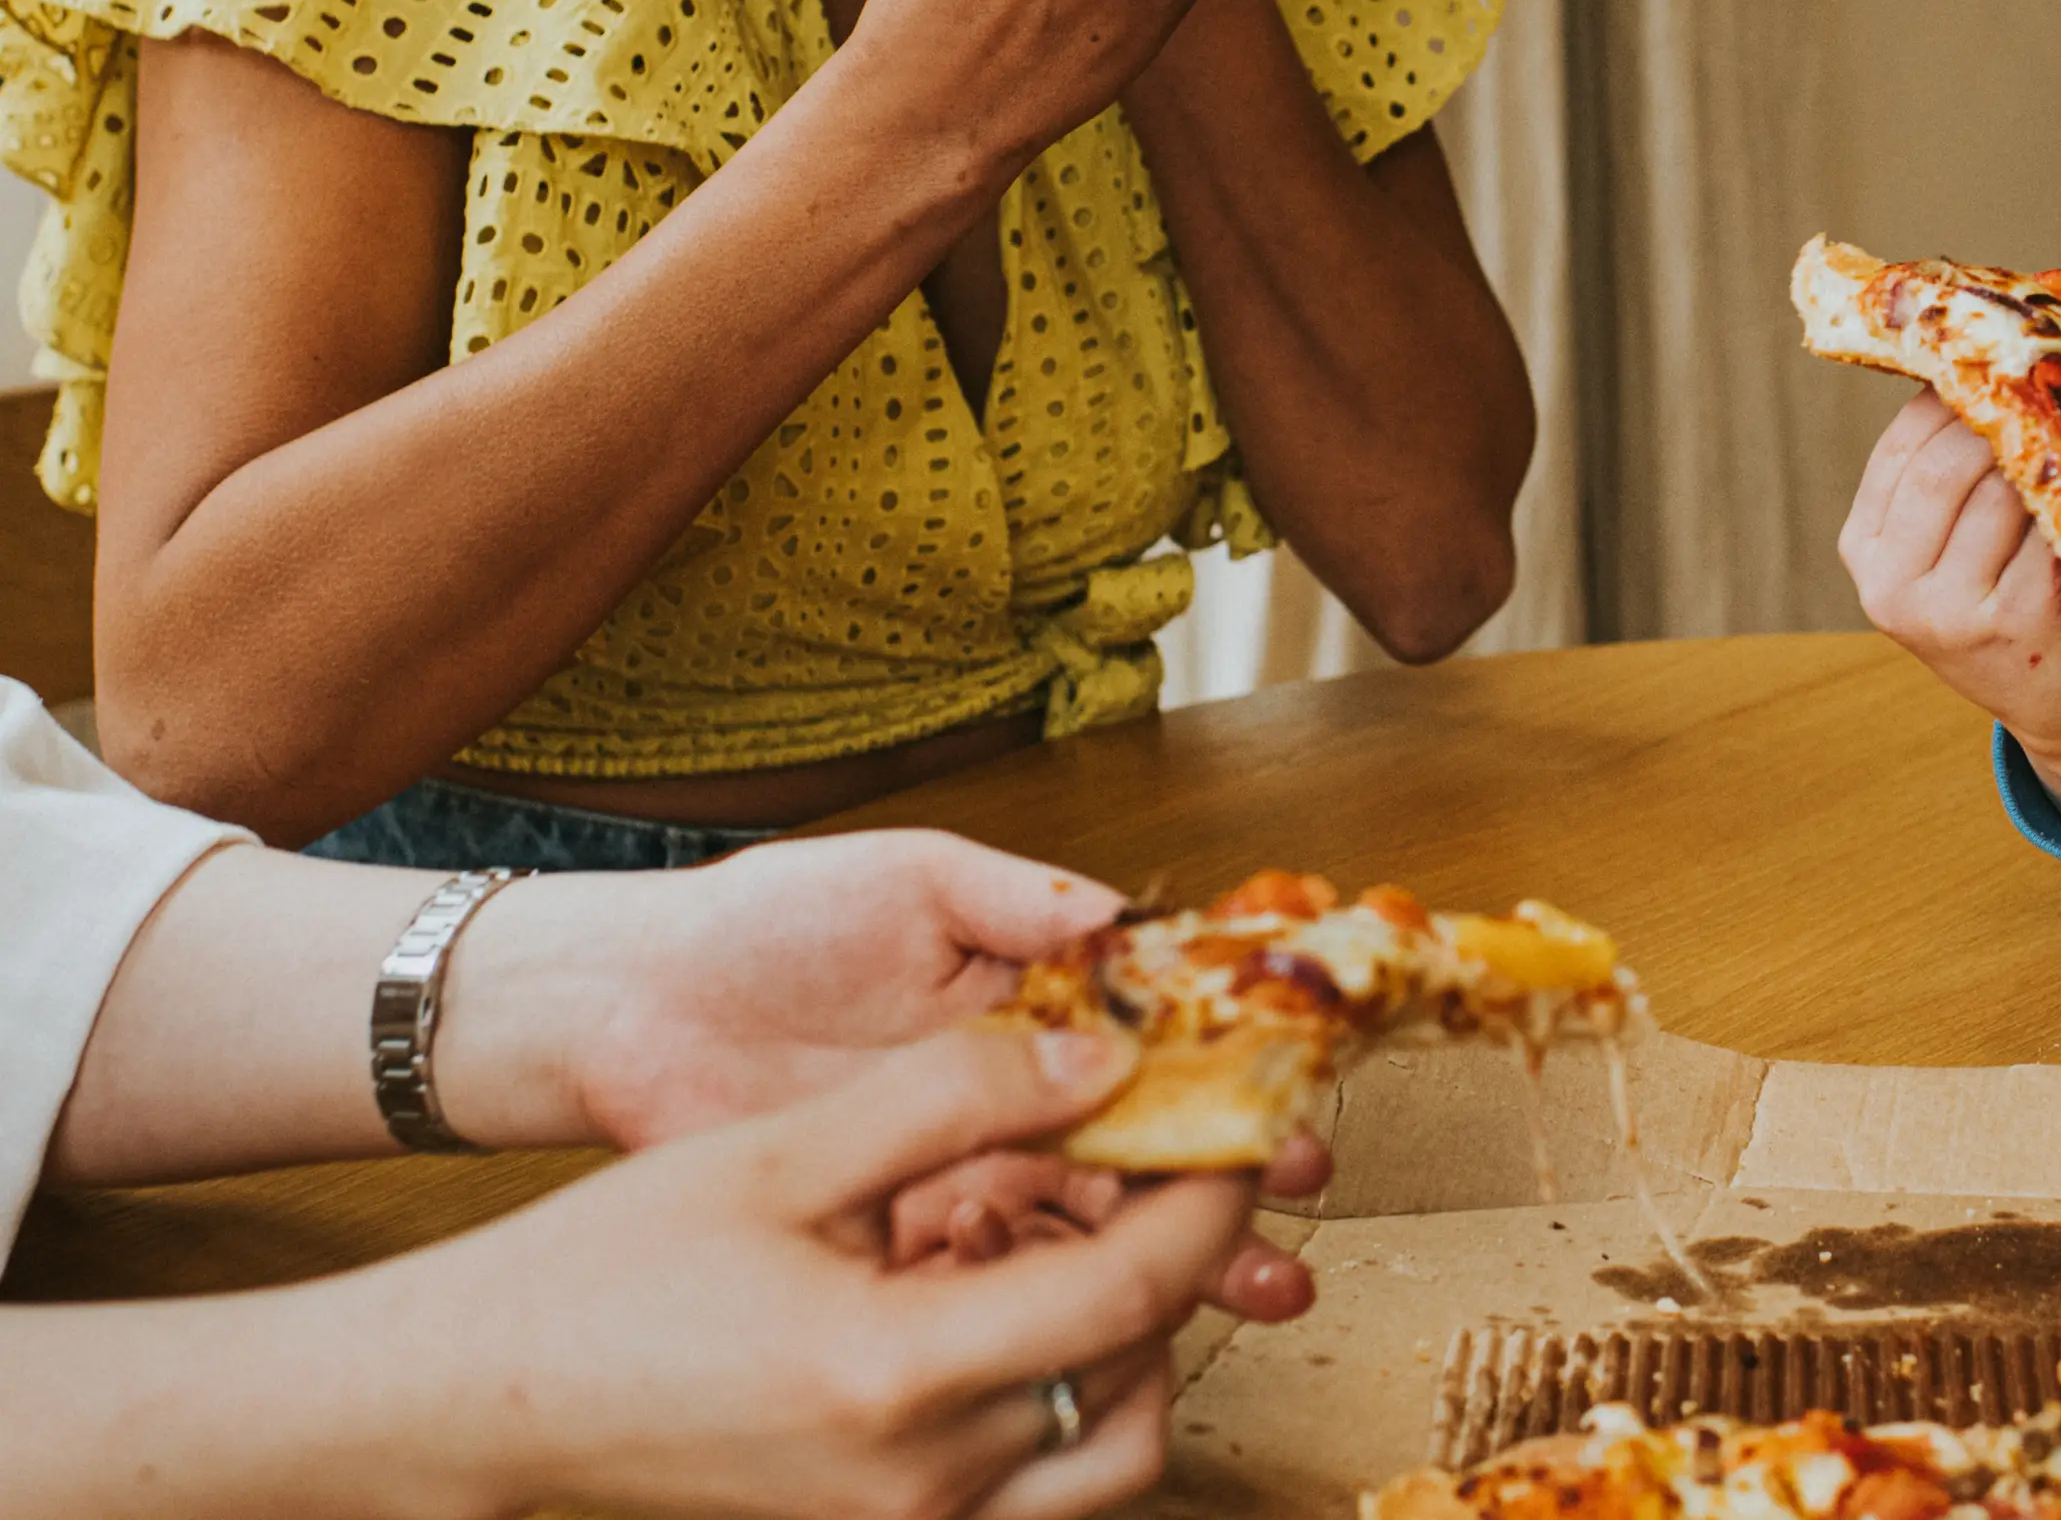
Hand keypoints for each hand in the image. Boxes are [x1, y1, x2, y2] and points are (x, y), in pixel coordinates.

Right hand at [381, 1028, 1254, 1519]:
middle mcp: (923, 1486)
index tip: (1239, 1126)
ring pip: (1110, 1453)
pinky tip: (996, 1314)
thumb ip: (956, 1097)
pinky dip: (1061, 1404)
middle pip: (1146, 1379)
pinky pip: (1038, 1490)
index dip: (1210, 1199)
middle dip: (1176, 1270)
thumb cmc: (608, 1272)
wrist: (483, 1403)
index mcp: (899, 1377)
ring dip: (1127, 1347)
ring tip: (1063, 1246)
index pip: (1138, 1291)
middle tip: (1151, 1173)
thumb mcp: (781, 1149)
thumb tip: (1105, 1059)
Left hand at [453, 829, 1329, 1322]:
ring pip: (1084, 1244)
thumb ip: (1018, 898)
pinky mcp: (886, 1244)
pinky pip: (983, 1288)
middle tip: (1284, 1252)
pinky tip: (1086, 1326)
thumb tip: (1134, 921)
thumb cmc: (762, 922)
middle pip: (1146, 1170)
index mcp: (1035, 1017)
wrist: (620, 1005)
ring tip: (1233, 1305)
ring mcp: (953, 1182)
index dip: (1234, 1096)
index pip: (1162, 1062)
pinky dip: (1043, 1311)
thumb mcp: (906, 881)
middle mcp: (1009, 1108)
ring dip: (1165, 1280)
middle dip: (1227, 1216)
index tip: (1293, 1126)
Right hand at [1839, 388, 2060, 817]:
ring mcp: (1951, 609)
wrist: (2047, 699)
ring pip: (1999, 491)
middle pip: (1944, 465)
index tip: (1995, 371)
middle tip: (2043, 394)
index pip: (1901, 447)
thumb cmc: (1998, 599)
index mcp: (1864, 551)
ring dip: (2040, 454)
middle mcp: (1893, 586)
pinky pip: (2046, 528)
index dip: (1949, 399)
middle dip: (1997, 420)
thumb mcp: (1943, 546)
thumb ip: (1944, 475)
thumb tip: (1983, 363)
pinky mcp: (2015, 619)